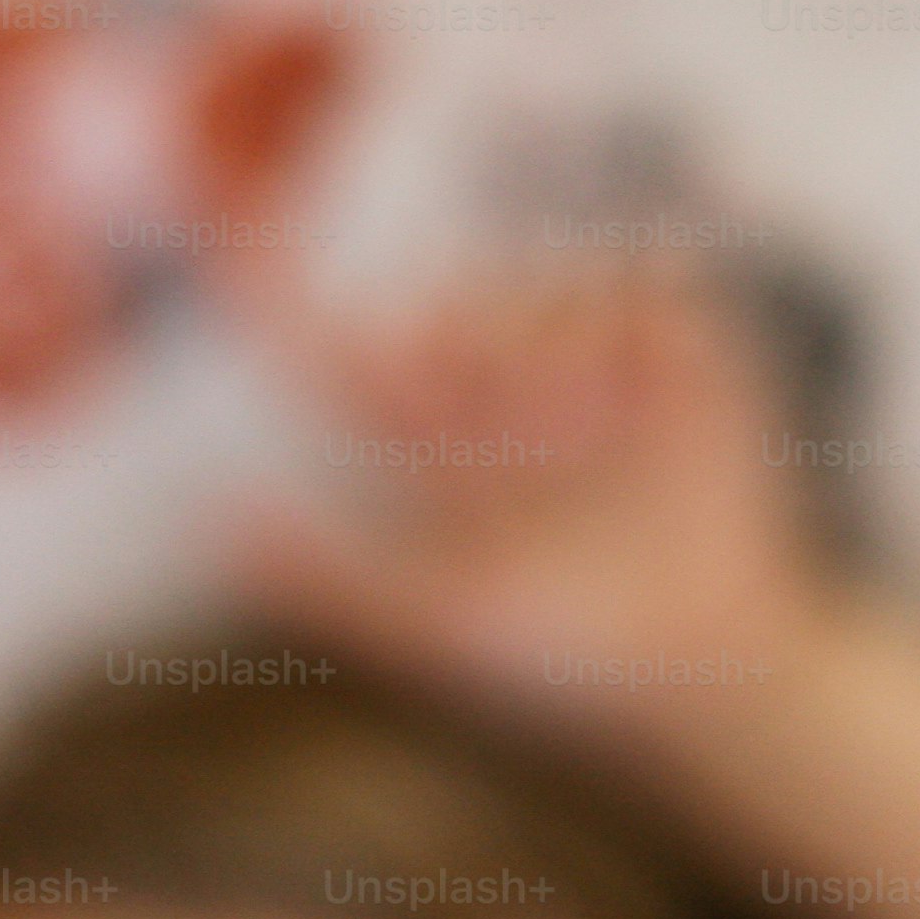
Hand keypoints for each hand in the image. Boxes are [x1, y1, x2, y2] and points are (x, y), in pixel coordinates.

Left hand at [243, 269, 833, 741]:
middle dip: (455, 350)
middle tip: (502, 430)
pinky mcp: (683, 355)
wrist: (703, 671)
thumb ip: (330, 579)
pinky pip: (641, 281)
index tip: (234, 247)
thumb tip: (216, 520)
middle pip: (443, 312)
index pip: (350, 360)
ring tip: (583, 441)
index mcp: (441, 453)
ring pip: (535, 287)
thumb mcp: (439, 627)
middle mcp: (509, 399)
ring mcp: (599, 371)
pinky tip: (637, 398)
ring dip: (546, 352)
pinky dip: (629, 321)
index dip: (290, 303)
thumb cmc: (570, 667)